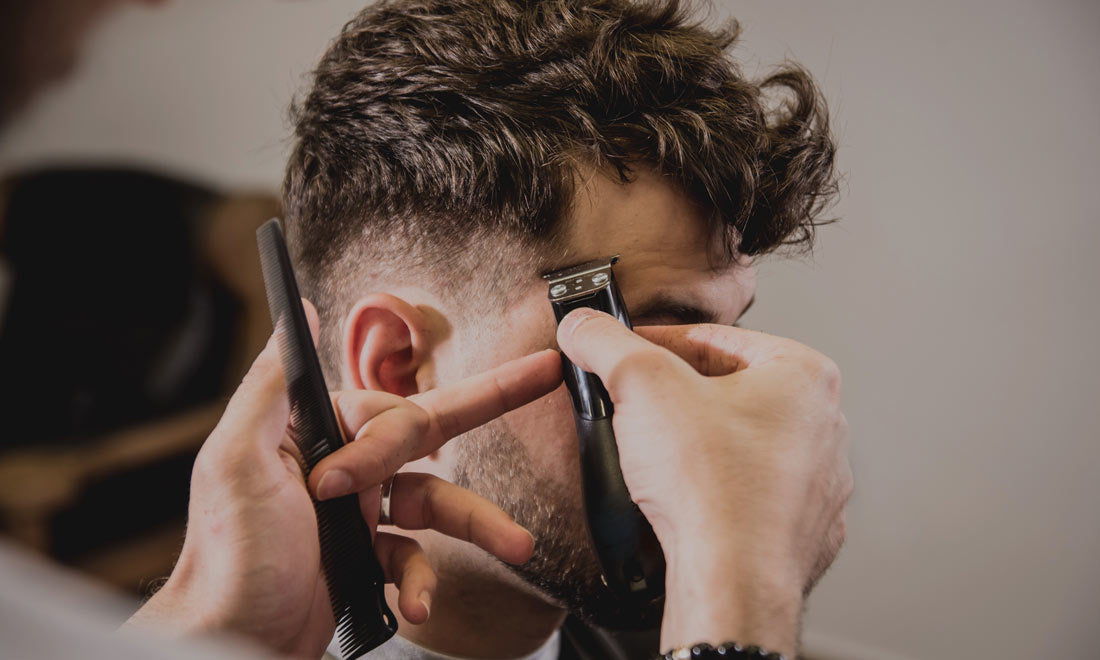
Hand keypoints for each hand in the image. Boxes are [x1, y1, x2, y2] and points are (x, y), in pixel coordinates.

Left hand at [126, 301, 561, 657]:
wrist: (233, 645)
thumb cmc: (227, 558)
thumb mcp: (238, 461)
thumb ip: (271, 385)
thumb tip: (299, 312)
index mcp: (315, 436)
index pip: (384, 413)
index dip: (381, 442)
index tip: (338, 485)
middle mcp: (344, 467)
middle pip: (429, 434)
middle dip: (490, 400)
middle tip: (543, 374)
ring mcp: (361, 516)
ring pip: (439, 503)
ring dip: (481, 525)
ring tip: (520, 544)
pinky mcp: (370, 562)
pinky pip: (419, 560)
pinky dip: (426, 582)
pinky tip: (419, 604)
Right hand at [556, 309, 850, 655]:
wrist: (731, 583)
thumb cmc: (710, 485)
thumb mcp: (641, 384)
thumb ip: (606, 342)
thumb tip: (583, 325)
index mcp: (804, 375)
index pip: (714, 340)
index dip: (654, 343)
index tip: (622, 354)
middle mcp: (823, 426)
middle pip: (729, 390)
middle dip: (676, 396)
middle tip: (633, 405)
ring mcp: (817, 483)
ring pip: (741, 444)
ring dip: (695, 444)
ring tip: (654, 457)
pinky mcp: (801, 531)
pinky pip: (750, 496)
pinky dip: (715, 492)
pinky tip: (684, 500)